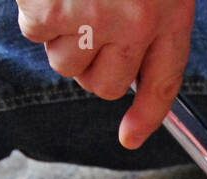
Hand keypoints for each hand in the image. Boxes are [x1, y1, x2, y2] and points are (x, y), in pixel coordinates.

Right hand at [15, 0, 195, 148]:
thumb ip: (148, 17)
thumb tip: (124, 67)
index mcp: (170, 11)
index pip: (162, 83)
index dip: (147, 116)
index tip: (130, 137)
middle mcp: (135, 22)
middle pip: (105, 85)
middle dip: (92, 65)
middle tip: (89, 22)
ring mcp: (93, 19)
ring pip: (66, 65)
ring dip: (61, 37)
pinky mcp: (52, 10)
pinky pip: (35, 33)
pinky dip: (36, 14)